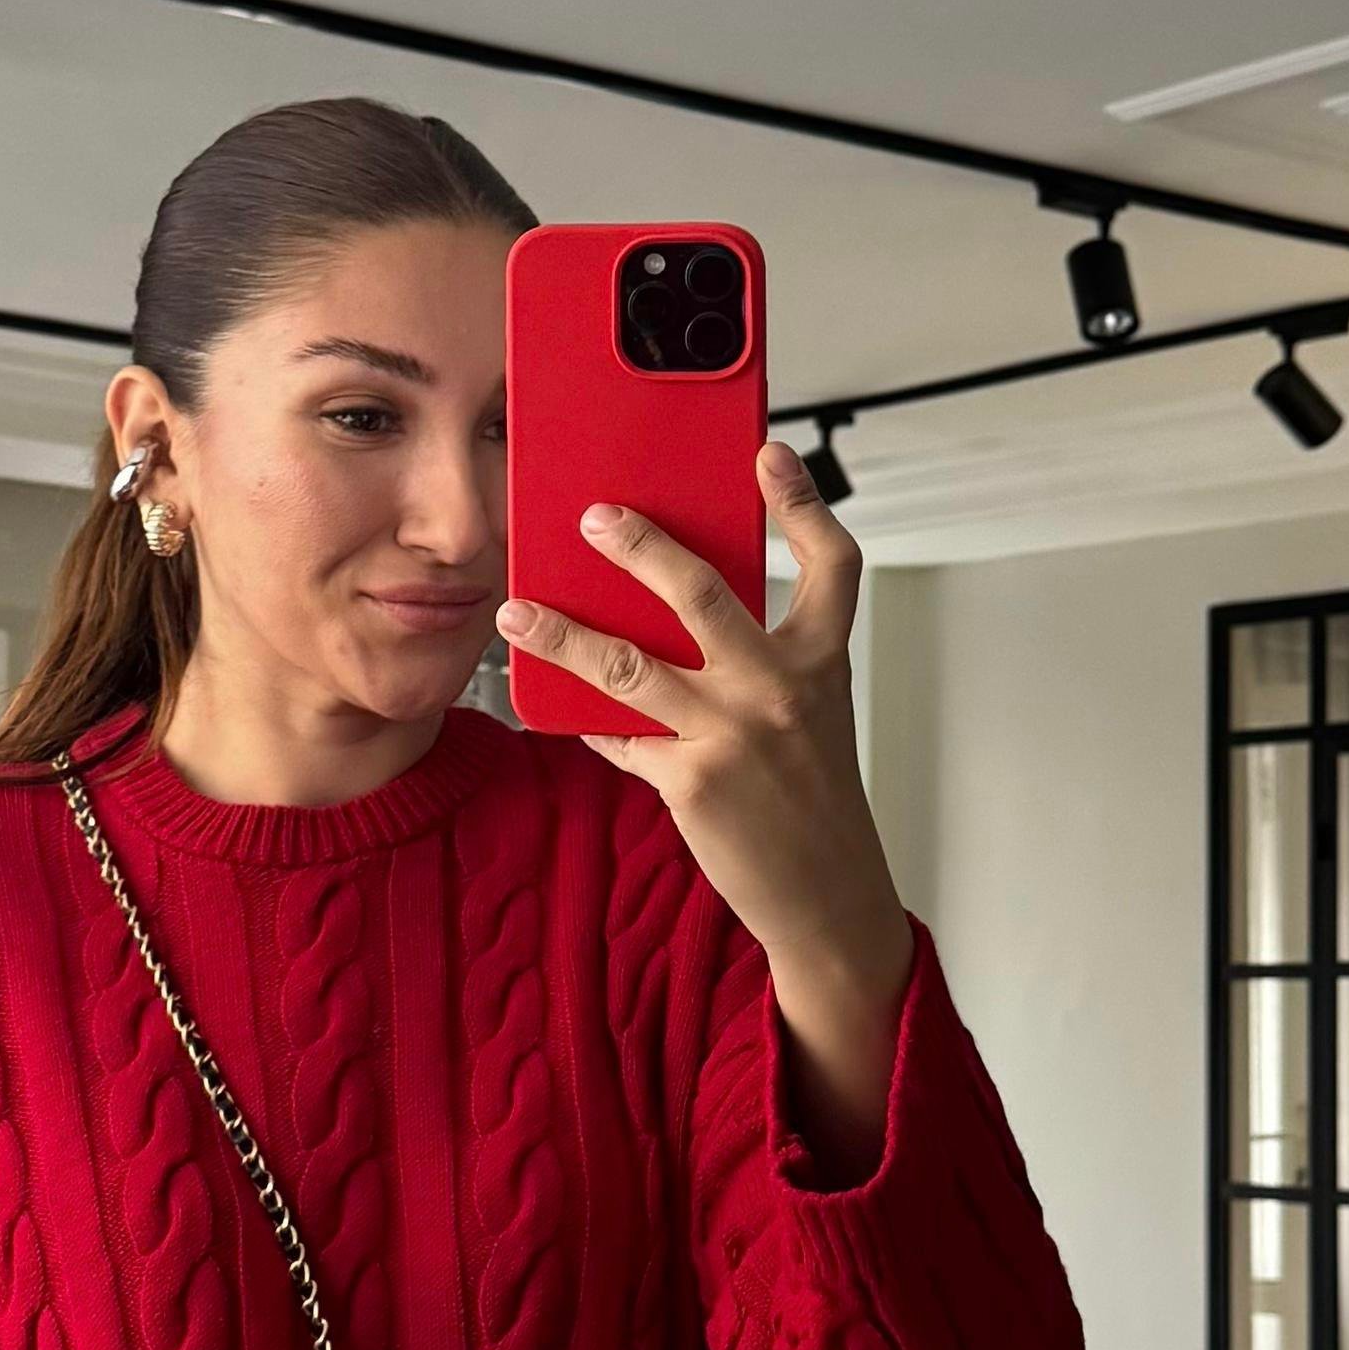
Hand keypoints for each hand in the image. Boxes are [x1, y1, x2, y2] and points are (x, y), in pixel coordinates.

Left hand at [495, 443, 915, 1168]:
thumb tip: (675, 611)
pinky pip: (621, 735)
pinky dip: (587, 721)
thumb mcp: (808, 716)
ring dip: (562, 632)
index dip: (802, 503)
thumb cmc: (813, 800)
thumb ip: (758, 661)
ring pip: (629, 663)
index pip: (831, 564)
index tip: (768, 454)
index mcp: (819, 662)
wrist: (829, 895)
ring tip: (517, 610)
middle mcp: (780, 689)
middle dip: (639, 545)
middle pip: (702, 591)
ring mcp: (733, 734)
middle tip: (592, 515)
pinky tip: (555, 707)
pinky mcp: (692, 781)